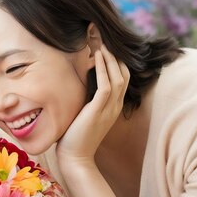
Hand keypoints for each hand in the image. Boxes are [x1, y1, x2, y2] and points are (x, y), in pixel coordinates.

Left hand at [56, 44, 129, 165]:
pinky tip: (98, 56)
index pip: (121, 78)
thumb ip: (85, 100)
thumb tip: (75, 83)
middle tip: (103, 37)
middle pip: (123, 74)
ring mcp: (108, 109)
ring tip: (101, 41)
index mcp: (112, 106)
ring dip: (110, 58)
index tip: (105, 45)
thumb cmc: (74, 138)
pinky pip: (106, 86)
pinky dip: (104, 69)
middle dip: (115, 54)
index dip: (116, 61)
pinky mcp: (98, 111)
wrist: (75, 159)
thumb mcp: (82, 114)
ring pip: (117, 77)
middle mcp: (114, 106)